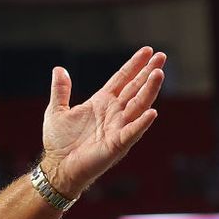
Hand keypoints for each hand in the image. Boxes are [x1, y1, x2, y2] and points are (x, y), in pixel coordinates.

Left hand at [40, 46, 165, 197]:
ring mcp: (118, 127)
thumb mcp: (56, 111)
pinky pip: (132, 132)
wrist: (57, 167)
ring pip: (138, 106)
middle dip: (148, 73)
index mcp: (101, 102)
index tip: (148, 50)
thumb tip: (58, 69)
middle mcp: (114, 113)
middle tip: (161, 56)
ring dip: (149, 90)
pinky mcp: (117, 144)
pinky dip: (141, 123)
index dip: (134, 65)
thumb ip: (60, 90)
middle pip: (135, 89)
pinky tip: (152, 112)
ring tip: (158, 74)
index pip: (122, 79)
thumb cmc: (58, 142)